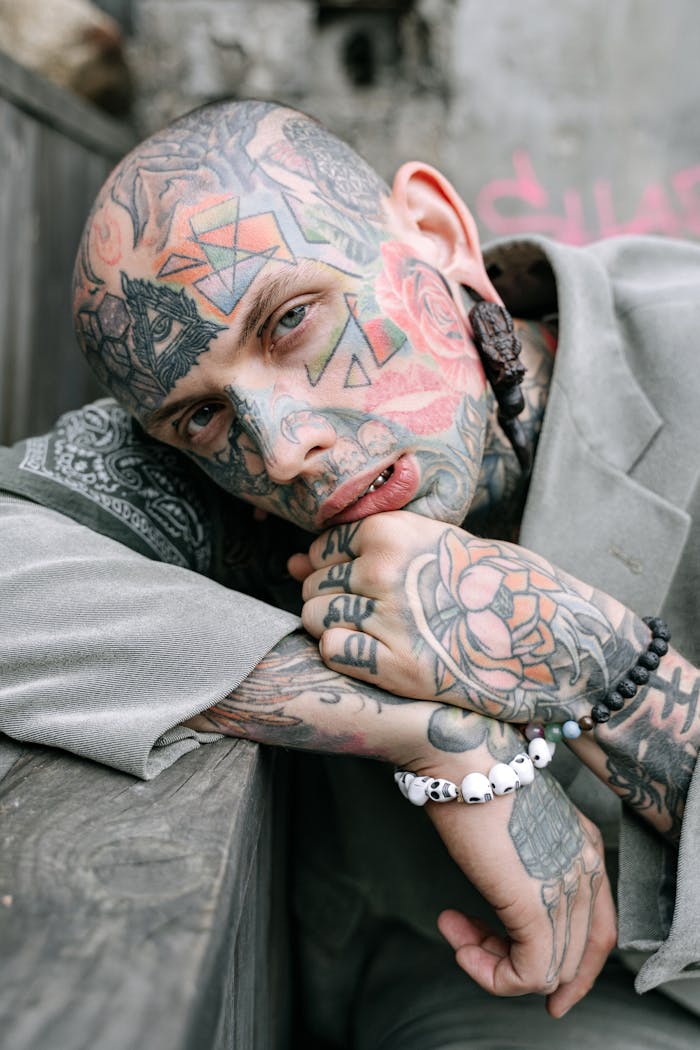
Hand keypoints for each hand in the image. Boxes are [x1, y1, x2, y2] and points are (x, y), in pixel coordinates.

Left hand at [294, 510, 623, 723]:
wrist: (553, 634)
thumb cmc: (494, 583)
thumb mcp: (437, 544)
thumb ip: (365, 549)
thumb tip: (289, 562)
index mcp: (391, 531)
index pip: (323, 546)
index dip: (336, 567)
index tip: (364, 583)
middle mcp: (384, 569)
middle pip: (314, 583)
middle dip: (332, 598)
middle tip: (375, 613)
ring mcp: (389, 619)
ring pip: (315, 617)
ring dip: (334, 626)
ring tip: (376, 633)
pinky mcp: (398, 668)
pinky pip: (333, 652)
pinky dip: (344, 654)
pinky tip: (377, 654)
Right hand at [413, 746, 616, 1015]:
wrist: (461, 755)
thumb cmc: (474, 776)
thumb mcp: (514, 819)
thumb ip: (525, 857)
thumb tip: (503, 886)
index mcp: (585, 845)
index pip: (597, 929)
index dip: (571, 967)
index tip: (539, 987)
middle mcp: (587, 867)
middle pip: (575, 955)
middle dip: (521, 966)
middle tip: (473, 951)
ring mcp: (566, 886)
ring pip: (550, 970)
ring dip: (496, 966)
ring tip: (458, 936)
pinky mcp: (536, 905)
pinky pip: (529, 973)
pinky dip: (493, 975)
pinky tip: (461, 945)